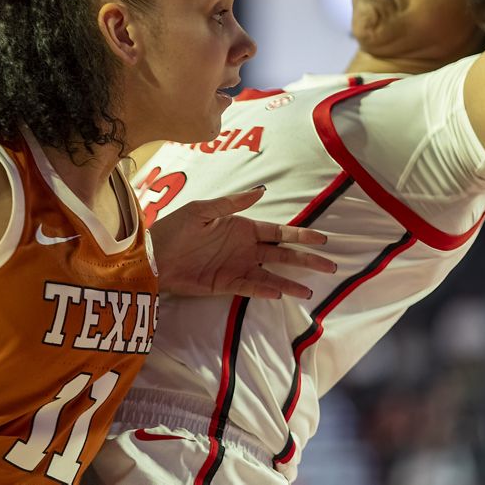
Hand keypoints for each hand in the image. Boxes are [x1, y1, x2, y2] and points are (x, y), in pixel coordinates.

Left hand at [150, 187, 332, 298]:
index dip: (301, 235)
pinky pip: (251, 287)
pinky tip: (282, 293)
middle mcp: (244, 248)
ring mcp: (237, 267)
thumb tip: (261, 191)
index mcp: (242, 227)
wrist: (154, 256)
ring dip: (291, 281)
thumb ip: (233, 203)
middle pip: (282, 254)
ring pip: (271, 275)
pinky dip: (267, 290)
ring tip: (311, 290)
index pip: (278, 232)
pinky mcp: (226, 284)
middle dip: (306, 259)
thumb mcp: (203, 209)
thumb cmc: (176, 229)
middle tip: (330, 265)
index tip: (322, 239)